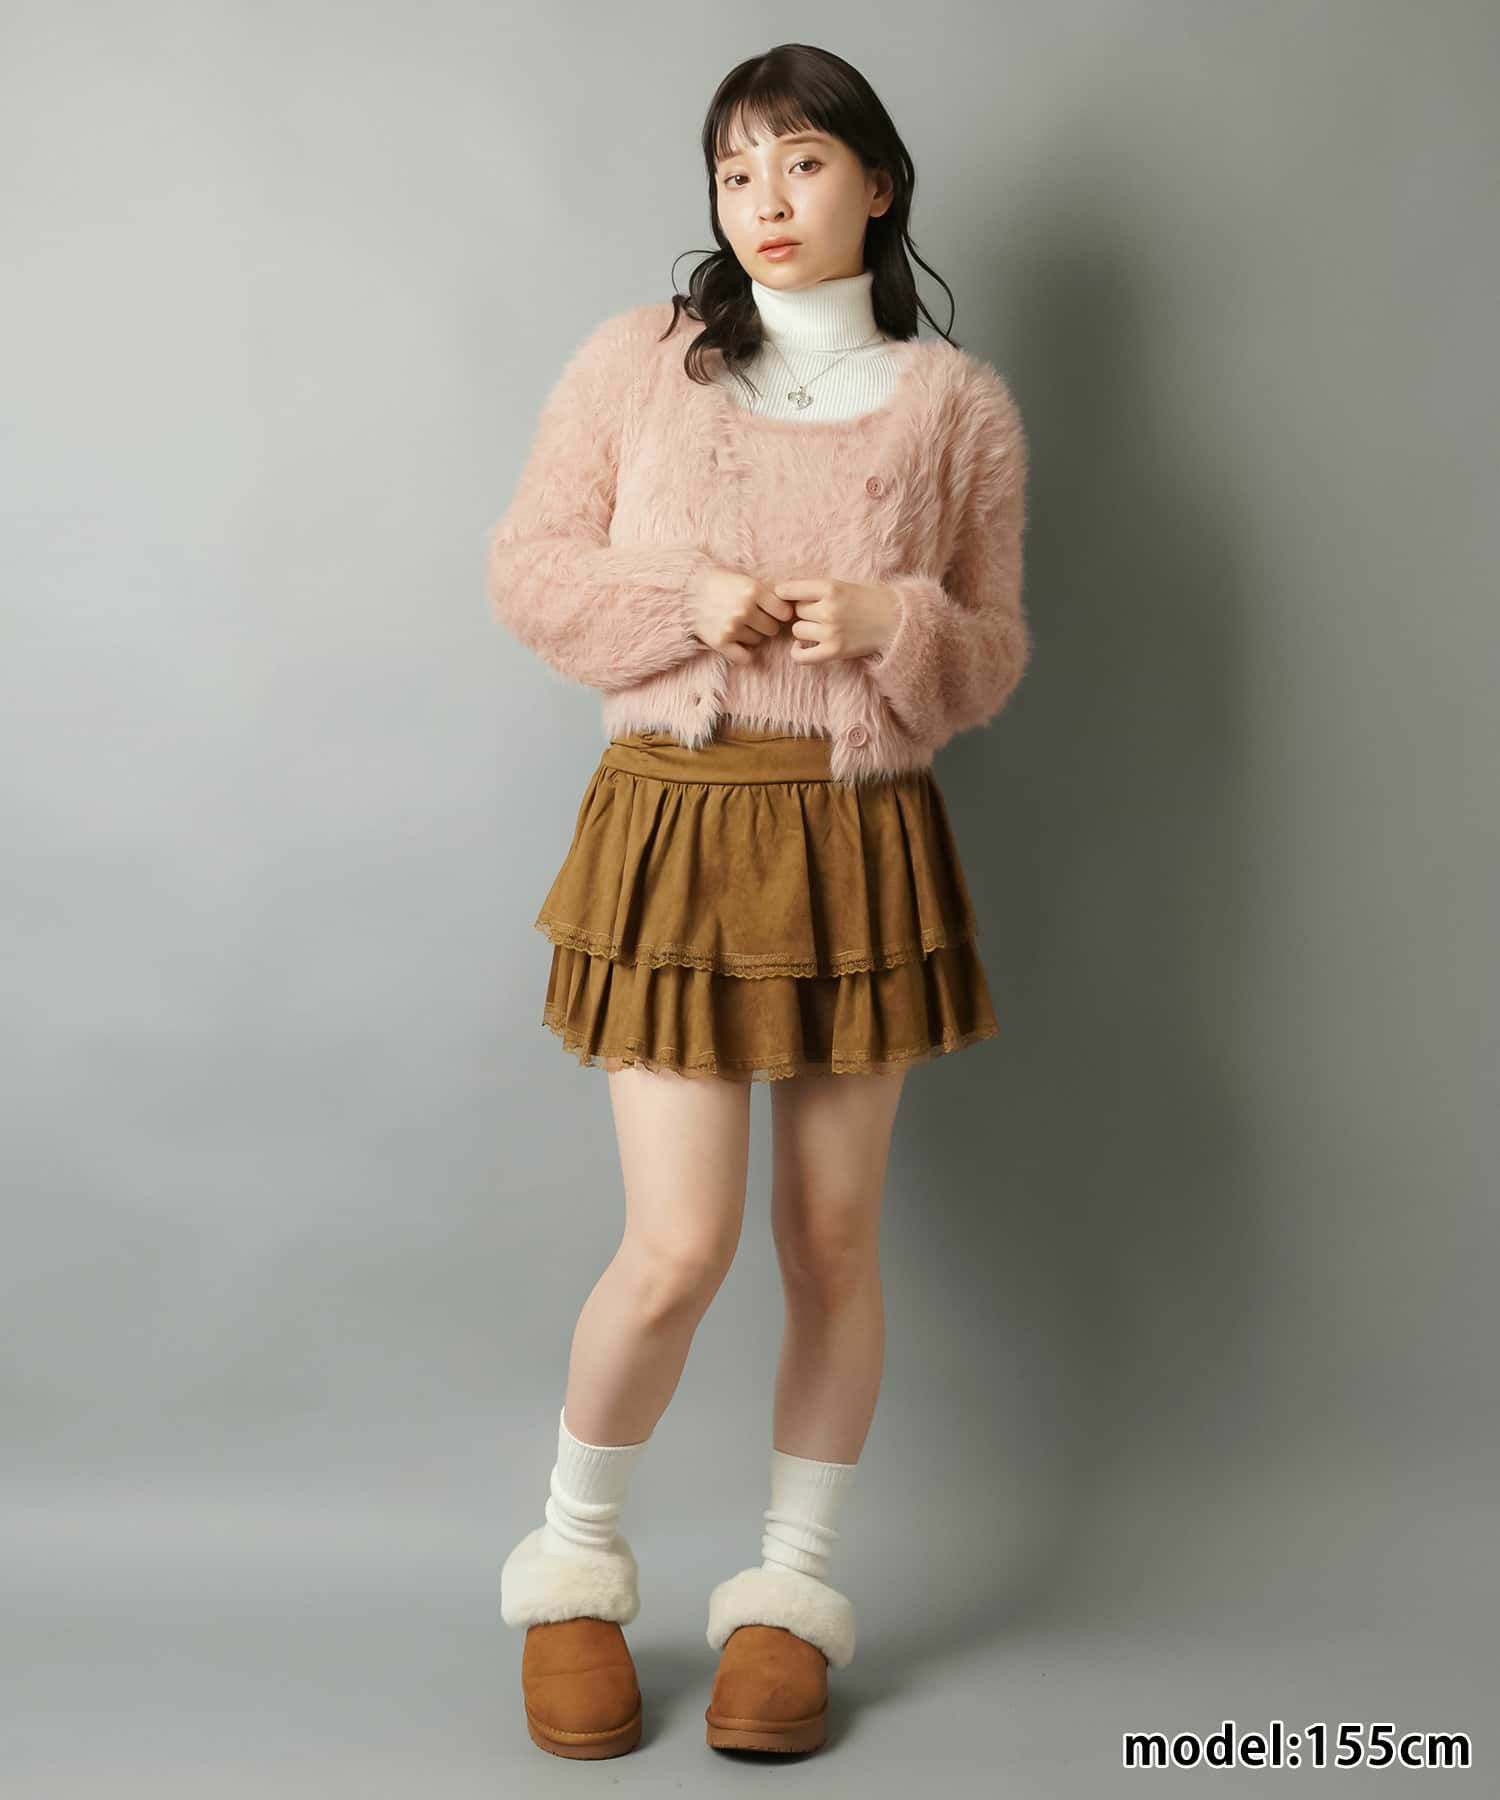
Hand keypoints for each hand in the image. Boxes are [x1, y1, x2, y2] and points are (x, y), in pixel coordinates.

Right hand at [686, 563, 795, 665]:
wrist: (689, 591)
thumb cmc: (723, 585)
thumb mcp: (747, 581)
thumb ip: (768, 595)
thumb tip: (794, 613)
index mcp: (753, 590)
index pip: (784, 612)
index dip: (780, 613)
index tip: (772, 611)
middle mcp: (744, 609)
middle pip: (772, 629)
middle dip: (766, 625)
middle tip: (753, 619)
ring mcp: (732, 627)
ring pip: (758, 641)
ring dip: (752, 636)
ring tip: (739, 625)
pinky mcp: (721, 642)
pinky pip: (745, 658)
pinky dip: (744, 654)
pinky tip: (738, 644)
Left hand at [771, 578, 899, 664]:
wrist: (897, 620)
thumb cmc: (871, 599)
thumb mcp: (844, 584)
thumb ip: (819, 589)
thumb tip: (786, 594)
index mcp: (830, 588)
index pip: (790, 590)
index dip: (785, 593)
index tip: (785, 595)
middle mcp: (828, 610)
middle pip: (796, 611)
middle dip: (804, 611)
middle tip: (819, 612)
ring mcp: (830, 632)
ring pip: (797, 630)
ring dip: (804, 629)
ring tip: (820, 627)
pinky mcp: (834, 651)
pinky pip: (801, 656)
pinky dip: (797, 652)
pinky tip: (801, 646)